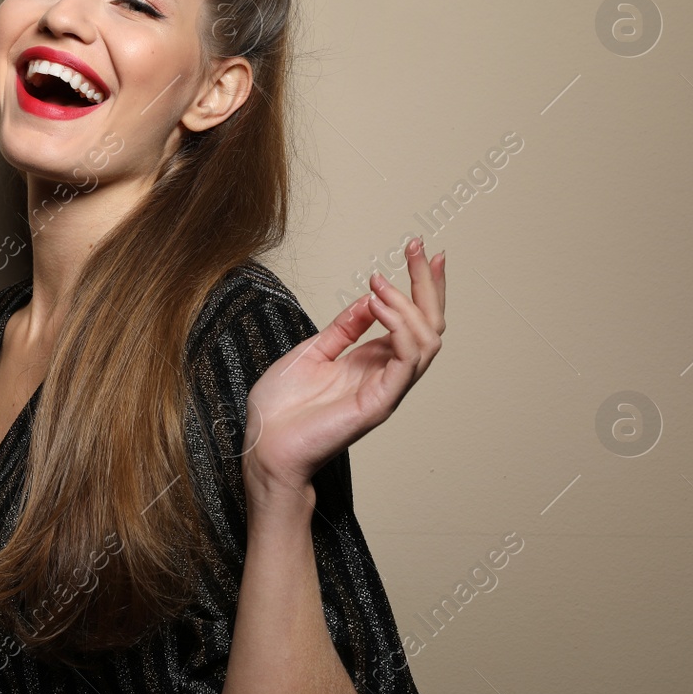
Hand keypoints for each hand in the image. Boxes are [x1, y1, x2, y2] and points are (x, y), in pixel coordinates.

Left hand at [242, 238, 446, 502]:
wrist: (263, 446)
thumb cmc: (281, 408)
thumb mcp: (312, 351)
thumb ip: (344, 328)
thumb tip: (371, 298)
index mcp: (371, 363)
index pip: (411, 320)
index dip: (420, 285)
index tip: (418, 251)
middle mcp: (385, 374)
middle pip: (429, 325)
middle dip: (427, 283)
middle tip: (417, 248)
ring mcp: (386, 389)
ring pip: (427, 341)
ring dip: (409, 303)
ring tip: (380, 284)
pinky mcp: (379, 402)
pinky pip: (407, 361)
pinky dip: (400, 328)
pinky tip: (379, 306)